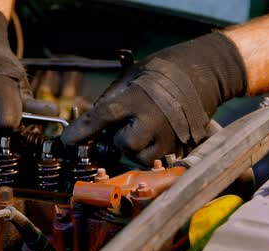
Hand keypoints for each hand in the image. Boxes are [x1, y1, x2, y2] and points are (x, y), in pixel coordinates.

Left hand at [61, 33, 246, 164]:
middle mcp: (151, 120)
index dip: (81, 131)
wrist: (202, 74)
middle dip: (118, 138)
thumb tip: (91, 120)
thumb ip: (111, 100)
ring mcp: (167, 135)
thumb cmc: (161, 73)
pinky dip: (148, 150)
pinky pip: (154, 158)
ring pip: (137, 155)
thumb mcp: (131, 78)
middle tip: (126, 124)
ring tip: (142, 129)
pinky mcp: (178, 145)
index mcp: (135, 98)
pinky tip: (154, 135)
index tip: (66, 141)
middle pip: (121, 144)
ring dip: (133, 147)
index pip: (101, 117)